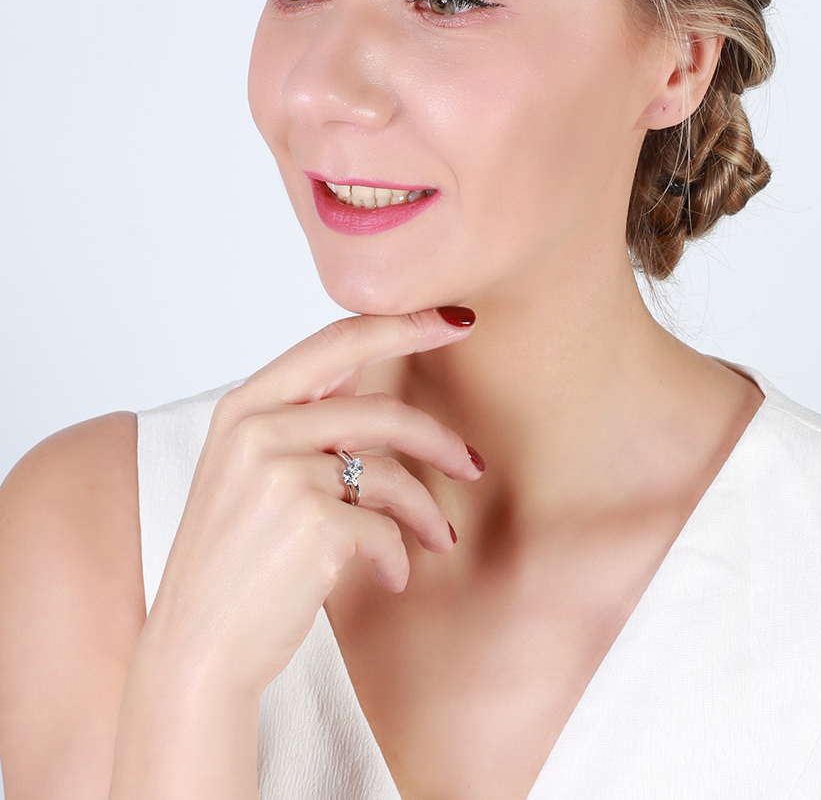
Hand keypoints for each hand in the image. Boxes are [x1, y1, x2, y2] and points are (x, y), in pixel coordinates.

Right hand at [141, 308, 480, 697]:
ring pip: (392, 473)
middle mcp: (258, 430)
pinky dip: (398, 556)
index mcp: (244, 406)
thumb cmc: (234, 562)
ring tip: (441, 539)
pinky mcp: (311, 523)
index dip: (404, 325)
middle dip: (438, 439)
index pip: (337, 342)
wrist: (197, 650)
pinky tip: (391, 578)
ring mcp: (282, 474)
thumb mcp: (249, 472)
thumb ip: (300, 422)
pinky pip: (386, 528)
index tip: (456, 320)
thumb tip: (370, 379)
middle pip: (381, 411)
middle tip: (471, 464)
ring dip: (428, 512)